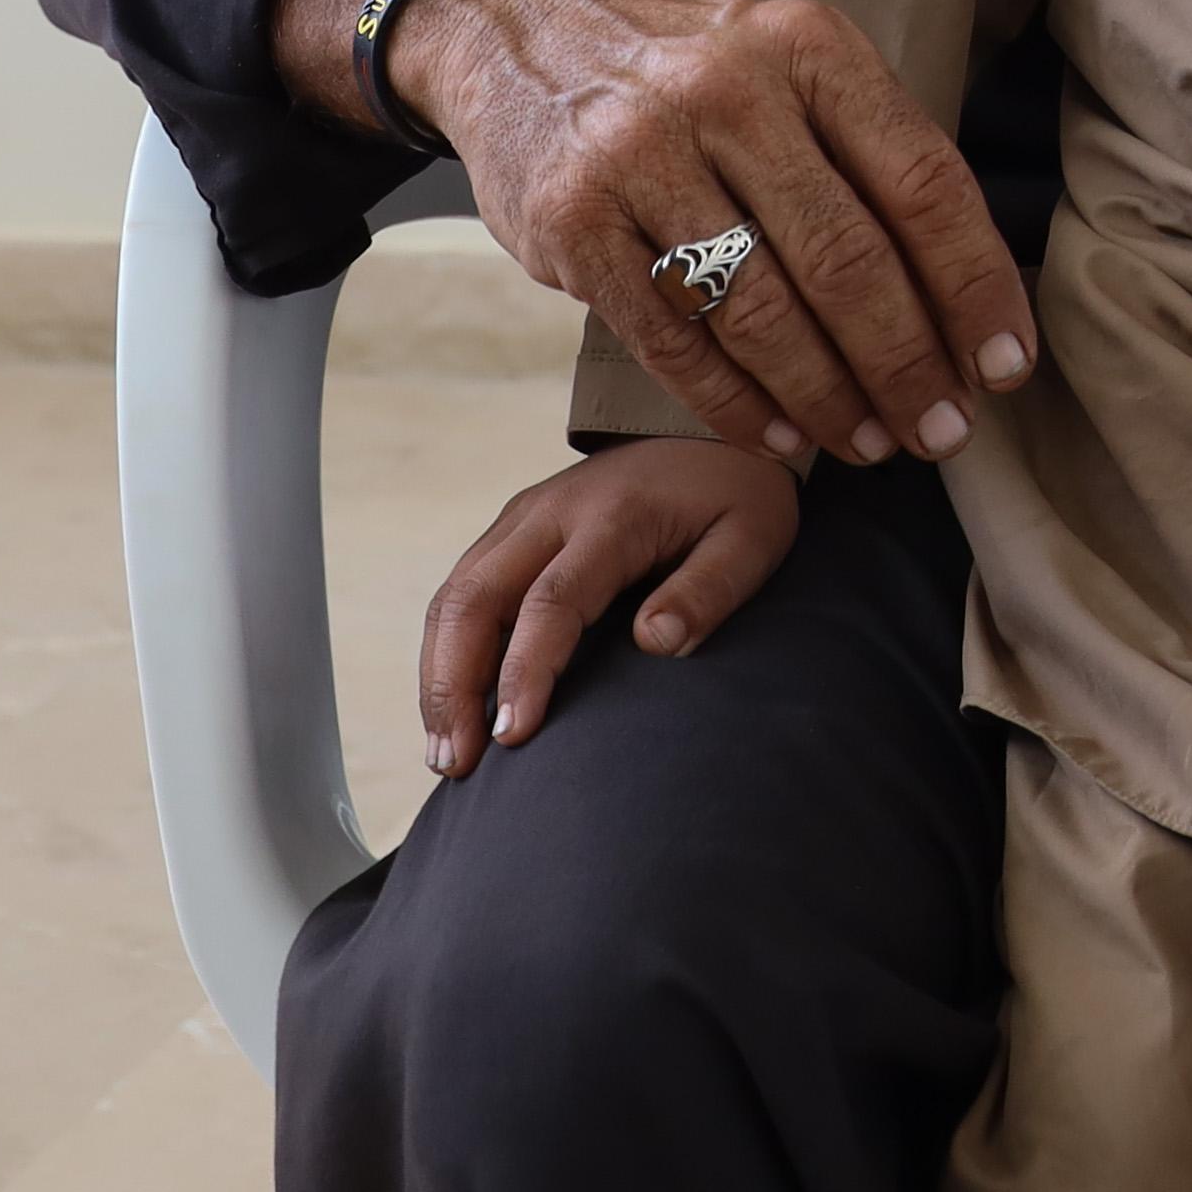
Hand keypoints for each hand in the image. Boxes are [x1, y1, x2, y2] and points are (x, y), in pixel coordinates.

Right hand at [279, 0, 1032, 471]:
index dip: (974, 286)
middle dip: (907, 364)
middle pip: (846, 258)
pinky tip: (779, 436)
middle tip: (942, 431)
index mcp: (808, 47)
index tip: (1006, 364)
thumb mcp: (787, 59)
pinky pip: (672, 338)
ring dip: (828, 397)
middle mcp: (728, 91)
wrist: (518, 21)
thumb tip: (968, 294)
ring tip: (869, 443)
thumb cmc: (687, 64)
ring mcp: (640, 154)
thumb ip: (868, 151)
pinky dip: (734, 404)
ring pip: (760, 309)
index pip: (922, 182)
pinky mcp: (573, 220)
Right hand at [415, 438, 806, 769]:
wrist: (711, 428)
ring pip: (455, 594)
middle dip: (453, 684)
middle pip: (475, 596)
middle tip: (454, 763)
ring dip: (439, 673)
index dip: (524, 670)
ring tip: (442, 752)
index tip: (512, 734)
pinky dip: (446, 649)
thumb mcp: (753, 539)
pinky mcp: (514, 528)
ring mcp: (524, 516)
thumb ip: (708, 591)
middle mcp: (551, 512)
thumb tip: (655, 642)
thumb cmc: (737, 494)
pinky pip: (462, 589)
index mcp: (612, 517)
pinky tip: (449, 705)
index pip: (552, 600)